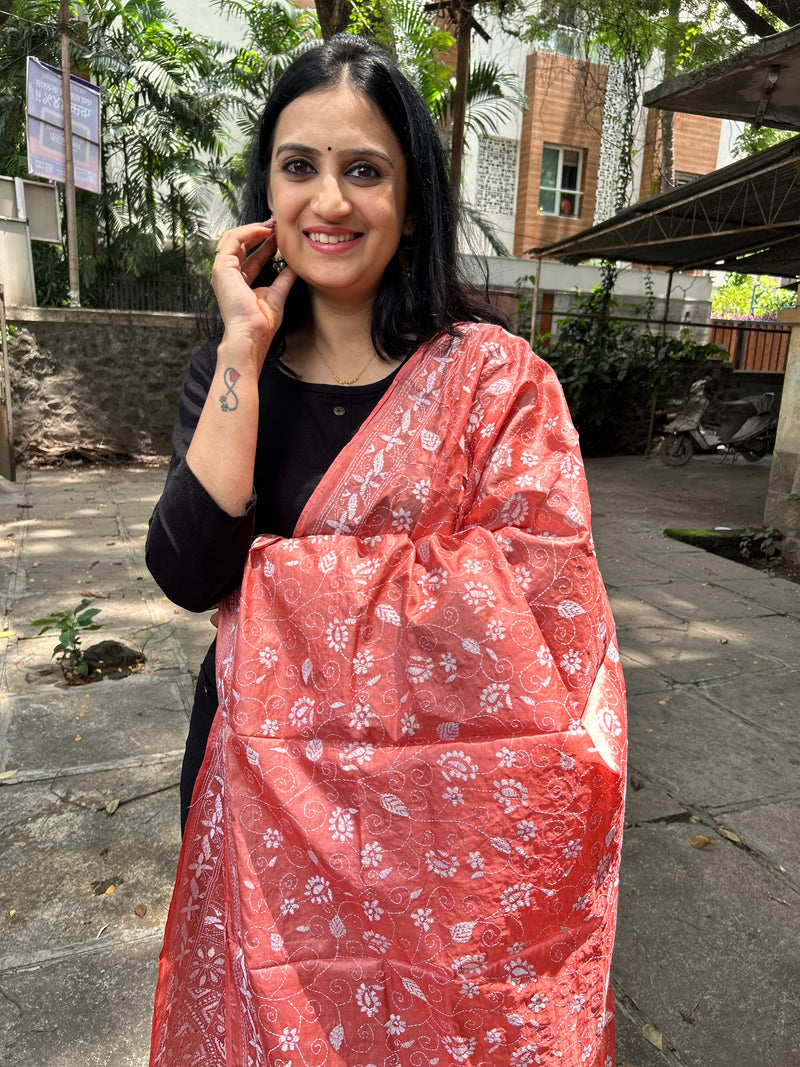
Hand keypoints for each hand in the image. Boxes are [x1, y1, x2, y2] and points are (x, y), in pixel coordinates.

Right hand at [211, 221, 296, 368]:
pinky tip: (265, 230)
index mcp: (238, 281)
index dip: (265, 243)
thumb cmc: (260, 323)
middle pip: (240, 244)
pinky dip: (248, 232)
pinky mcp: (222, 268)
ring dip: (253, 228)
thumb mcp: (276, 295)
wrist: (251, 334)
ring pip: (234, 238)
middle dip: (259, 231)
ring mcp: (222, 271)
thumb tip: (295, 268)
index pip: (250, 256)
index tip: (280, 235)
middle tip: (277, 224)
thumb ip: (284, 280)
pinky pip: (233, 240)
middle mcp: (228, 275)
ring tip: (272, 224)